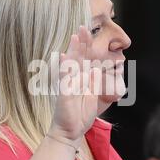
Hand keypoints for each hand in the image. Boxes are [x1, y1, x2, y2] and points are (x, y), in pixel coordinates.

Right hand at [49, 26, 100, 144]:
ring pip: (70, 65)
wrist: (71, 131)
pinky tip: (64, 58)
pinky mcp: (64, 94)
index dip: (87, 46)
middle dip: (81, 42)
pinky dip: (64, 68)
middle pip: (78, 57)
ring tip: (75, 37)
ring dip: (73, 51)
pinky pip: (64, 79)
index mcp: (82, 78)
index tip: (89, 32)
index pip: (85, 59)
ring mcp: (67, 85)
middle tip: (83, 27)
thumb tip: (96, 69)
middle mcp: (73, 79)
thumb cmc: (81, 114)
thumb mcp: (93, 96)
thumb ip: (95, 83)